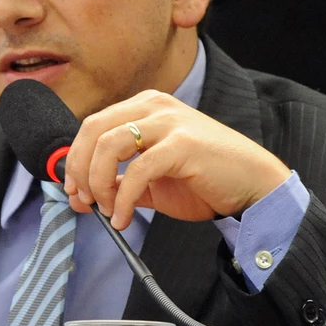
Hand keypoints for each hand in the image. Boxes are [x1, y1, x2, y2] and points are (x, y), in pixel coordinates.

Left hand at [62, 90, 290, 228]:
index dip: (76, 160)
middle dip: (80, 169)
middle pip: (93, 129)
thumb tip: (83, 196)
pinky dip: (122, 199)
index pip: (93, 125)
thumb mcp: (153, 180)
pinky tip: (123, 218)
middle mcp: (154, 106)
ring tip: (106, 210)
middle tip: (84, 200)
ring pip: (109, 145)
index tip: (73, 191)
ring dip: (99, 183)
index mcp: (145, 107)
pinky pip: (137, 170)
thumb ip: (121, 182)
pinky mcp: (182, 144)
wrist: (252, 185)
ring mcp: (169, 122)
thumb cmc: (205, 179)